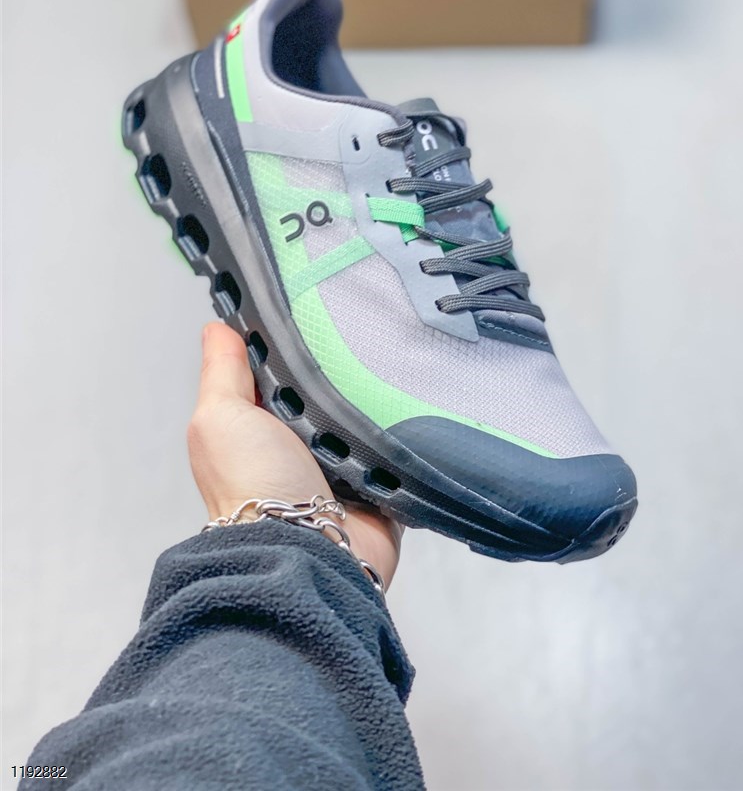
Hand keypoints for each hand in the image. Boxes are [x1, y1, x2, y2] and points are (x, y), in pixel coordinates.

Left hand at [187, 323, 402, 589]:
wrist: (304, 552)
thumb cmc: (251, 489)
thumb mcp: (221, 415)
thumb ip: (222, 371)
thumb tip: (216, 327)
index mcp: (255, 427)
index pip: (275, 371)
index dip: (288, 343)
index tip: (309, 309)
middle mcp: (295, 446)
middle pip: (324, 391)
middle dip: (339, 371)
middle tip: (357, 340)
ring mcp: (337, 468)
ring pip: (362, 417)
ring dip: (371, 404)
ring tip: (384, 376)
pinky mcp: (375, 487)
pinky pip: (396, 449)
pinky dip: (400, 436)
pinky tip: (406, 413)